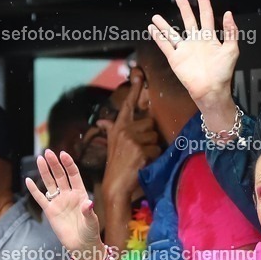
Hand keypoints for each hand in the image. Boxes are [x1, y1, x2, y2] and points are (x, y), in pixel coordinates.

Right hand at [25, 149, 102, 259]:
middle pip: (60, 176)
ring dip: (45, 172)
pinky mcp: (50, 211)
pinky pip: (40, 198)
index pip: (74, 175)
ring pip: (50, 184)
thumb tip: (88, 203)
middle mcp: (68, 195)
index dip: (68, 164)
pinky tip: (28, 180)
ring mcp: (58, 202)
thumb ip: (89, 212)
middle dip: (55, 164)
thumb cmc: (90, 232)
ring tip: (39, 159)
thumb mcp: (92, 221)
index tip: (63, 154)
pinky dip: (34, 190)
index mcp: (81, 194)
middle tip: (47, 152)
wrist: (81, 245)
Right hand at [100, 70, 160, 198]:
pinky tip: (144, 163)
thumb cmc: (117, 165)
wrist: (116, 185)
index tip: (139, 73)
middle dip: (150, 136)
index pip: (128, 105)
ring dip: (153, 148)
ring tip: (141, 157)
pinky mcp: (141, 150)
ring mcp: (132, 139)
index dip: (134, 89)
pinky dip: (154, 157)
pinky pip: (158, 149)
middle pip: (150, 123)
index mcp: (118, 127)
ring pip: (156, 137)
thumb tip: (102, 121)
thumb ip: (111, 130)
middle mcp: (124, 130)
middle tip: (140, 150)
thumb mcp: (113, 144)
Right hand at [150, 0, 239, 113]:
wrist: (211, 90)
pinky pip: (165, 45)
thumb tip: (228, 13)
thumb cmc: (223, 73)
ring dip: (164, 24)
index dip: (204, 3)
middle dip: (184, 8)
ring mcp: (185, 50)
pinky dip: (158, 37)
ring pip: (173, 33)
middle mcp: (196, 42)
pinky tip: (152, 28)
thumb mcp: (232, 50)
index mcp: (210, 39)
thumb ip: (230, 32)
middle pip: (189, 20)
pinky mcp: (176, 59)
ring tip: (156, 16)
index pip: (206, 16)